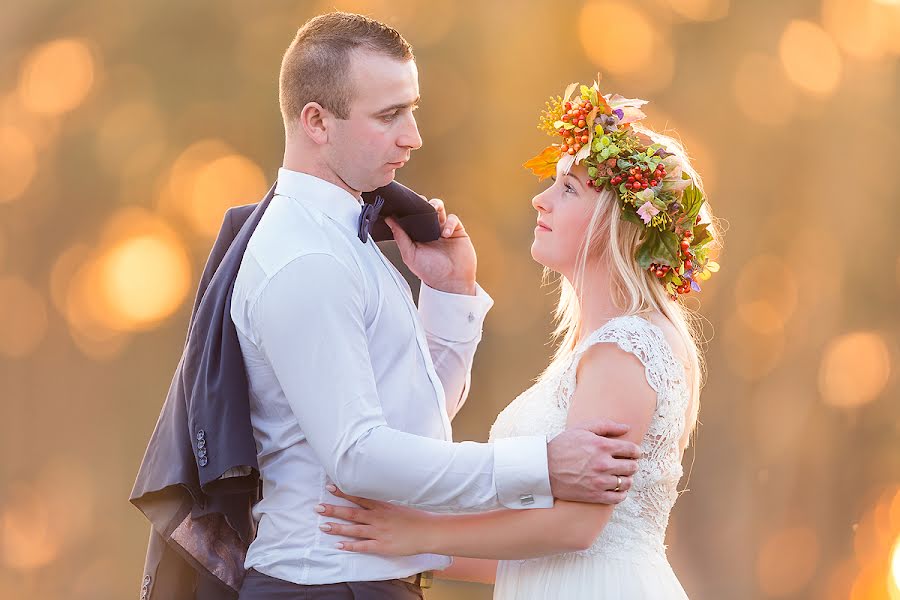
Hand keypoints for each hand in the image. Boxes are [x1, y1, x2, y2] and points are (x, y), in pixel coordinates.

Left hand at [316, 485, 436, 555]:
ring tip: (323, 526)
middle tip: (317, 507)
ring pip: (354, 529)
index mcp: (381, 506)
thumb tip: (371, 499)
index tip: (329, 487)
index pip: (358, 497)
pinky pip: (363, 546)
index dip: (343, 492)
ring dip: (338, 528)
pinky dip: (350, 546)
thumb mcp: (398, 506)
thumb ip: (383, 504)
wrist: (428, 531)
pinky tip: (339, 545)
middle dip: (334, 509)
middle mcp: (377, 518)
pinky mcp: (382, 546)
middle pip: (352, 512)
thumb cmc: (415, 518)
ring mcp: (379, 532)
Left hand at [386, 197, 475, 295]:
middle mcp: (429, 230)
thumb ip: (400, 237)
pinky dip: (449, 223)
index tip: (402, 204)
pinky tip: (445, 234)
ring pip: (439, 208)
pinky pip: (452, 219)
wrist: (451, 282)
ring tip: (433, 210)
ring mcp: (443, 229)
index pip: (410, 216)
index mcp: (416, 235)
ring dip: (435, 205)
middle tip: (419, 203)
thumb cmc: (430, 272)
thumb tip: (389, 220)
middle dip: (422, 203)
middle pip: (425, 208)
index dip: (407, 209)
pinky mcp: (457, 231)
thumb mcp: (410, 255)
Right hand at [547, 419, 641, 504]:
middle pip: (632, 467)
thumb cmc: (562, 446)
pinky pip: (618, 498)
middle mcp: (603, 464)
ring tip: (620, 476)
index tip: (634, 453)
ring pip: (626, 483)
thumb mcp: (582, 429)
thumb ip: (606, 425)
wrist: (543, 468)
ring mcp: (600, 481)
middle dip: (631, 464)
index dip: (636, 451)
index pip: (632, 450)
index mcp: (602, 446)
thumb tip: (627, 428)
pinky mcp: (595, 495)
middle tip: (626, 464)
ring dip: (626, 479)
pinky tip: (616, 488)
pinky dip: (621, 493)